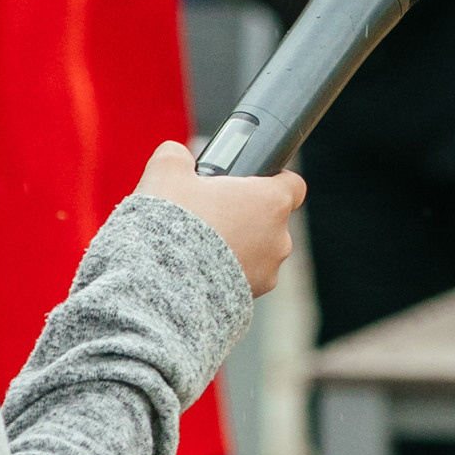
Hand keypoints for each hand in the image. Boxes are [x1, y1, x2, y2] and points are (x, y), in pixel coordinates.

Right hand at [136, 140, 303, 296]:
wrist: (161, 287)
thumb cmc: (173, 225)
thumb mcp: (166, 173)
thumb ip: (177, 156)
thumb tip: (176, 156)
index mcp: (271, 202)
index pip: (293, 184)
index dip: (274, 179)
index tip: (252, 180)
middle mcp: (279, 238)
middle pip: (271, 219)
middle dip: (246, 214)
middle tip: (211, 212)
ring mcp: (267, 272)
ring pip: (259, 250)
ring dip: (238, 246)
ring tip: (199, 245)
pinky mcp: (251, 298)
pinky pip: (245, 277)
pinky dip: (228, 272)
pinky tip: (198, 269)